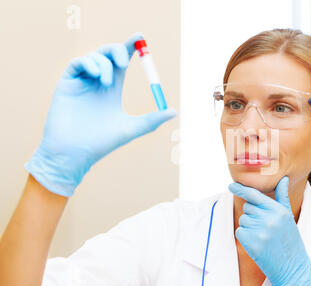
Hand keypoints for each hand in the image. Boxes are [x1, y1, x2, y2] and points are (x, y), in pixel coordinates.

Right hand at [24, 32, 176, 196]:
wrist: (75, 154)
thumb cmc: (102, 143)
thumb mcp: (131, 128)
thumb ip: (151, 120)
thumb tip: (174, 111)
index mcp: (112, 90)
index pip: (121, 62)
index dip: (130, 48)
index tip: (140, 37)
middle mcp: (96, 83)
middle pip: (108, 54)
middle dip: (118, 49)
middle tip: (126, 59)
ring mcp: (81, 82)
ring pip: (94, 57)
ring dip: (104, 64)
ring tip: (107, 83)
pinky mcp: (67, 83)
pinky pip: (78, 62)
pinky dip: (89, 63)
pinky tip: (97, 77)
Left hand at [229, 176, 310, 285]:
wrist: (292, 267)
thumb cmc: (290, 240)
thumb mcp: (289, 217)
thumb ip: (282, 197)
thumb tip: (283, 178)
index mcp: (279, 211)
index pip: (255, 195)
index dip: (241, 189)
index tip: (231, 185)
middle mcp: (270, 219)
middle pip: (247, 207)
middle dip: (253, 214)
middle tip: (265, 226)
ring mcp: (260, 232)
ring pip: (243, 219)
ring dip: (249, 226)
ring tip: (263, 235)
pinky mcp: (252, 243)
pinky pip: (240, 231)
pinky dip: (245, 236)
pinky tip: (258, 243)